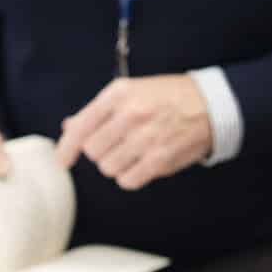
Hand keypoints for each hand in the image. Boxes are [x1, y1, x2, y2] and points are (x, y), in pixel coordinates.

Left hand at [56, 75, 211, 190]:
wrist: (210, 105)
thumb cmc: (167, 97)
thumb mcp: (131, 92)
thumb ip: (98, 111)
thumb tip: (69, 128)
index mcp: (119, 94)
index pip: (81, 127)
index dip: (66, 148)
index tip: (61, 161)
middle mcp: (130, 114)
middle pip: (93, 151)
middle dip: (101, 152)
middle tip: (118, 144)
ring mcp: (145, 138)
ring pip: (108, 168)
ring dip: (116, 165)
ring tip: (133, 152)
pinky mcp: (159, 159)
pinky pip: (128, 180)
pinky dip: (131, 176)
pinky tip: (141, 164)